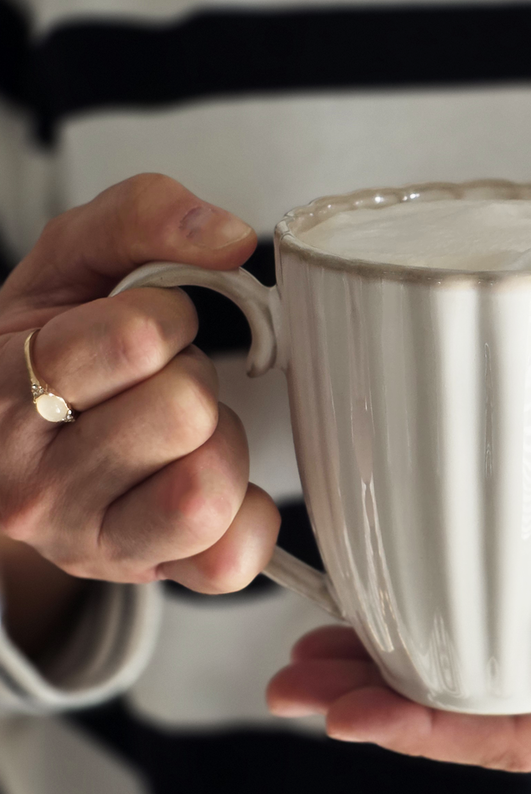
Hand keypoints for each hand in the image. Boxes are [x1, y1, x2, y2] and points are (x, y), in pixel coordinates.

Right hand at [0, 175, 280, 642]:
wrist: (12, 444)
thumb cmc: (49, 350)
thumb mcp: (70, 262)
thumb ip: (141, 217)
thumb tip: (231, 238)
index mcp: (5, 392)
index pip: (138, 339)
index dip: (167, 316)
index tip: (146, 327)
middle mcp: (33, 484)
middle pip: (184, 411)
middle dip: (192, 379)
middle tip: (158, 385)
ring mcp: (87, 542)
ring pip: (208, 486)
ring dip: (217, 444)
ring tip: (178, 435)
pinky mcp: (142, 576)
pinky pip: (233, 556)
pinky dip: (244, 516)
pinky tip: (202, 482)